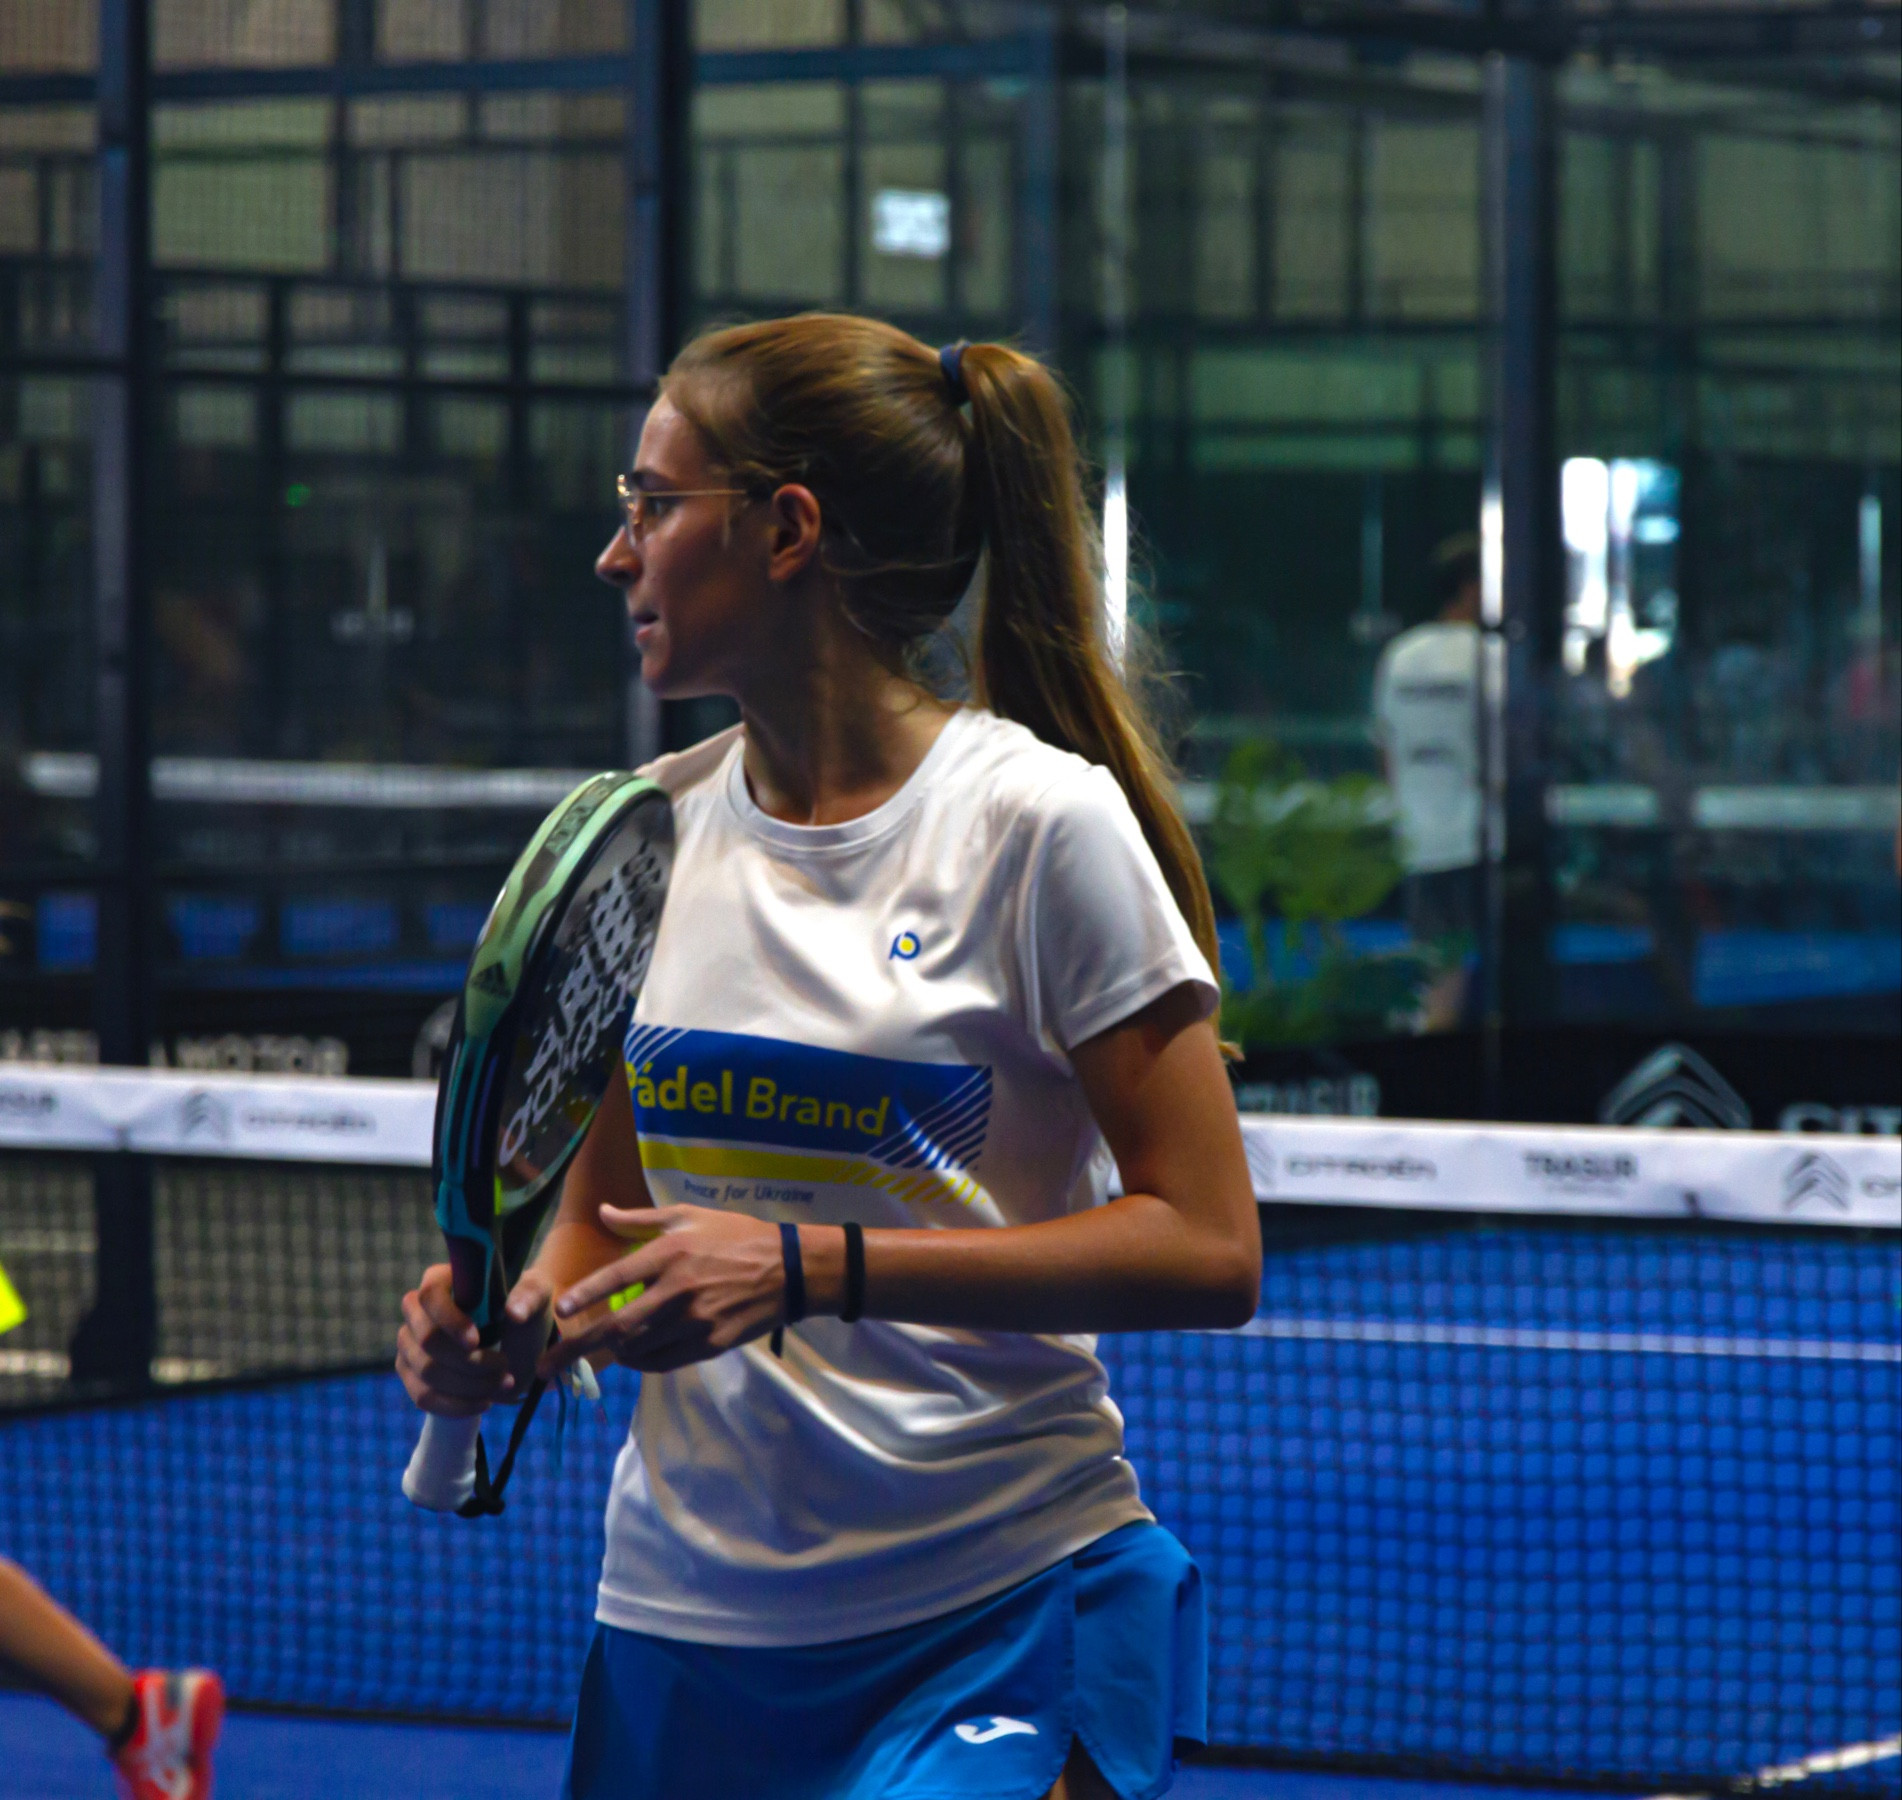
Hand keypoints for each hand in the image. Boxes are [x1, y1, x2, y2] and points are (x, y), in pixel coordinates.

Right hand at [395, 1263, 554, 1416]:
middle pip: (427, 1339)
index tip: (476, 1341)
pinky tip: (484, 1402)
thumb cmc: (524, 1310)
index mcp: (442, 1279)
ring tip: (503, 1383)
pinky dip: (456, 1405)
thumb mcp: (536, 1296)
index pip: (431, 1295)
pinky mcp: (411, 1374)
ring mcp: (409, 1343)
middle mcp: (417, 1310)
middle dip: (468, 1360)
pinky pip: (423, 1396)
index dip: (450, 1320)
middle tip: (504, 1366)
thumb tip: (514, 1312)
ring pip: (427, 1370)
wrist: (521, 1343)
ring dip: (469, 1384)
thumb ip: (529, 1295)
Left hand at [539, 1205, 784, 1376]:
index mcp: (671, 1253)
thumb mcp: (689, 1216)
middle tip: (549, 1364)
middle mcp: (678, 1289)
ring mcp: (694, 1321)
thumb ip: (642, 1218)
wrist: (788, 1270)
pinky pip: (664, 1362)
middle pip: (619, 1326)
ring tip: (600, 1353)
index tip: (561, 1308)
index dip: (586, 1294)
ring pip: (639, 1348)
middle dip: (579, 1347)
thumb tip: (603, 1212)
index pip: (617, 1278)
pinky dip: (642, 1362)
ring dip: (613, 1353)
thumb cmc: (735, 1236)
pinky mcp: (709, 1344)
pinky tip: (634, 1357)